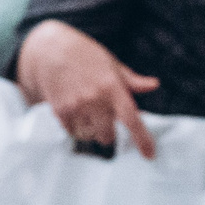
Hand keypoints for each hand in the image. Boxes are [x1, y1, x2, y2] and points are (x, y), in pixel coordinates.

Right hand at [16, 20, 156, 158]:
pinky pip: (73, 132)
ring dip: (91, 130)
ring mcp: (76, 106)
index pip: (131, 119)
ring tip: (87, 111)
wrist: (51, 50)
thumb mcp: (112, 64)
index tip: (149, 155)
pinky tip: (74, 110)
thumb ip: (132, 81)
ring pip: (90, 135)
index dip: (142, 139)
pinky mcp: (60, 111)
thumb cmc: (85, 55)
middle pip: (108, 135)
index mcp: (112, 87)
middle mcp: (95, 99)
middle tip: (104, 118)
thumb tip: (154, 85)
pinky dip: (76, 126)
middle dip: (109, 132)